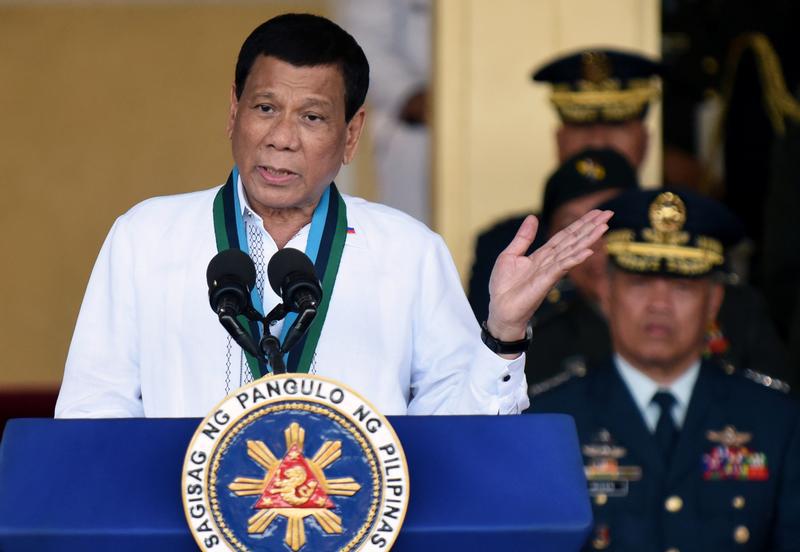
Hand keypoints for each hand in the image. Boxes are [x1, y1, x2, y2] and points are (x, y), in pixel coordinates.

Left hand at [486, 209, 612, 341]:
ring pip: (572, 251)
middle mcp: (550, 261)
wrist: (500, 309)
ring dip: (588, 239)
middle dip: (590, 227)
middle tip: (608, 213)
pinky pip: (562, 267)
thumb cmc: (504, 286)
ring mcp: (550, 271)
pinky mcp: (546, 281)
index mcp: (542, 255)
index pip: (565, 236)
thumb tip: (532, 217)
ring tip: (604, 226)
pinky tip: (588, 250)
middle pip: (573, 240)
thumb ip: (523, 237)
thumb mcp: (510, 255)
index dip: (580, 223)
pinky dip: (575, 258)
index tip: (596, 212)